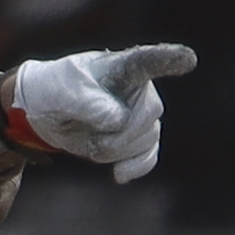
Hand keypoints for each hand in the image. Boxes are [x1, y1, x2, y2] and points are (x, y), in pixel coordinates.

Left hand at [3, 44, 198, 183]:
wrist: (46, 113)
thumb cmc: (54, 91)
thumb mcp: (62, 92)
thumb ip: (88, 102)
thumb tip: (119, 118)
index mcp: (122, 67)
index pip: (148, 62)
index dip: (170, 59)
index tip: (189, 59)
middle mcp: (139, 88)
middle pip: (150, 114)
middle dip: (120, 135)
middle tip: (91, 138)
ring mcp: (140, 114)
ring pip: (147, 139)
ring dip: (116, 151)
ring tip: (91, 143)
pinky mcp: (136, 139)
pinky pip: (149, 157)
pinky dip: (136, 167)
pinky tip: (118, 175)